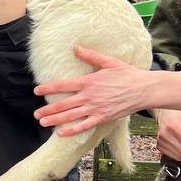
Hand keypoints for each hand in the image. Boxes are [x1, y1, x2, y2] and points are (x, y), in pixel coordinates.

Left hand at [33, 45, 154, 136]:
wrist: (144, 89)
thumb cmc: (127, 74)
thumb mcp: (109, 62)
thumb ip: (91, 56)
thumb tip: (76, 47)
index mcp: (89, 82)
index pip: (63, 85)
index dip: (48, 88)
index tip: (36, 91)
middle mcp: (89, 96)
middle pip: (64, 104)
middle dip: (48, 109)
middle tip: (36, 114)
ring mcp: (96, 108)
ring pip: (71, 116)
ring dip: (55, 120)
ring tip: (43, 123)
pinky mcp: (103, 117)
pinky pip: (84, 125)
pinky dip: (72, 130)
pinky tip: (61, 133)